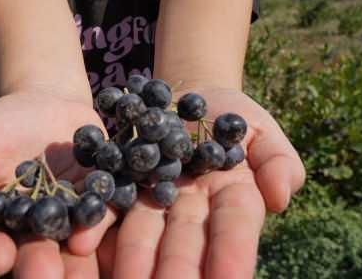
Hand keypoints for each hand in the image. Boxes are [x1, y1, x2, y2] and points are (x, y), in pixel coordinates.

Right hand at [0, 88, 117, 276]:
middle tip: (44, 275)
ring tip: (76, 257)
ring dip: (76, 262)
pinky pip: (103, 217)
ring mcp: (69, 221)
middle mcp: (31, 233)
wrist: (45, 105)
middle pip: (33, 256)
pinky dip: (99, 224)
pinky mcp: (101, 204)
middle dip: (37, 265)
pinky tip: (94, 232)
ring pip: (71, 247)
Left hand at [97, 87, 304, 278]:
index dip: (232, 255)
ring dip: (134, 260)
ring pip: (145, 234)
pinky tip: (82, 242)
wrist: (189, 100)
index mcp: (234, 200)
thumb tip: (279, 196)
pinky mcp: (125, 187)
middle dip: (177, 270)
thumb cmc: (235, 118)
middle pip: (184, 243)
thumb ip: (278, 161)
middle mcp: (192, 211)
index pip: (234, 230)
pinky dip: (98, 225)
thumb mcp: (262, 131)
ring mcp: (156, 202)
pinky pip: (111, 207)